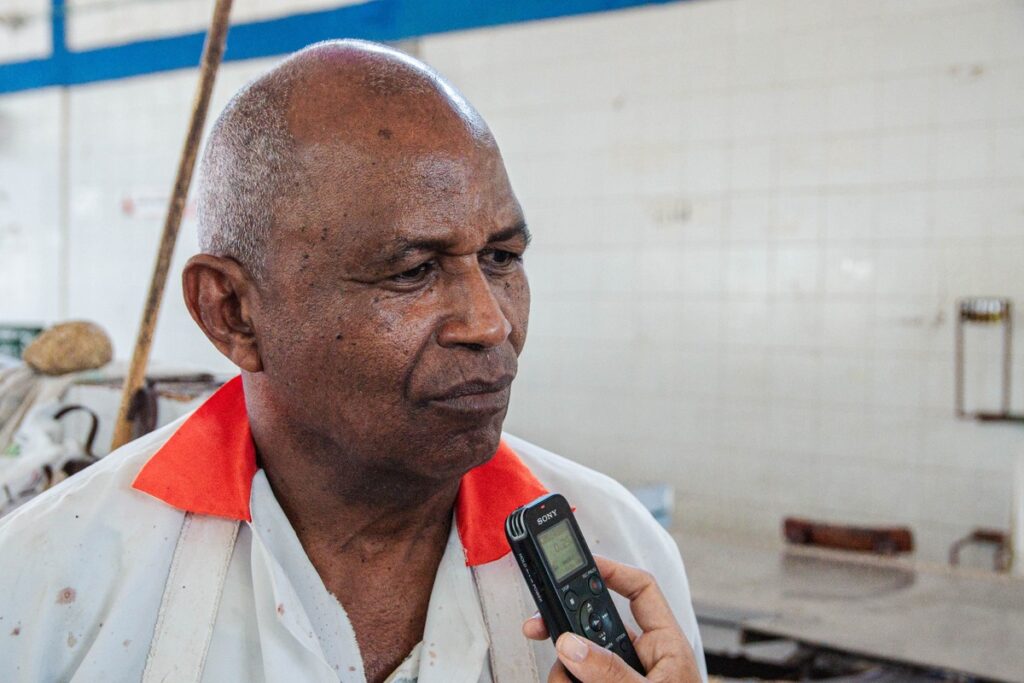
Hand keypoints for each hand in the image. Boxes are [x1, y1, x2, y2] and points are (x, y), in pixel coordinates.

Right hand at [522, 556, 701, 682]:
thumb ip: (610, 673)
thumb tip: (571, 644)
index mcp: (665, 645)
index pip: (640, 590)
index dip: (612, 570)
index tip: (580, 564)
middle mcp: (642, 659)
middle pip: (594, 627)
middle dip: (567, 633)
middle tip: (538, 629)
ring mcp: (622, 681)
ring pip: (577, 662)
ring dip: (563, 675)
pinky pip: (575, 682)